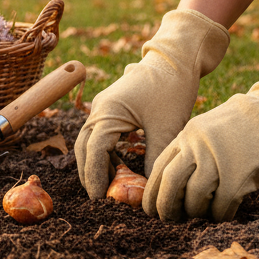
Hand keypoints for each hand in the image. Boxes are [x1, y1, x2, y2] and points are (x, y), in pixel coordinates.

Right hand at [75, 9, 228, 198]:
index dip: (95, 178)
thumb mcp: (167, 128)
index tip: (100, 200)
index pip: (93, 153)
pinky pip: (98, 134)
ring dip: (95, 164)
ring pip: (88, 142)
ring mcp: (102, 107)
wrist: (175, 59)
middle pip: (83, 149)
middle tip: (100, 199)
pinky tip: (117, 167)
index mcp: (108, 113)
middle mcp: (98, 110)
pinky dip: (103, 153)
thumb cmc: (172, 90)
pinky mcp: (110, 107)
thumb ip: (156, 158)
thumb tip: (152, 189)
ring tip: (108, 187)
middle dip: (89, 174)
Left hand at [143, 34, 258, 221]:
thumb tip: (180, 185)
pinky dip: (221, 215)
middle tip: (170, 220)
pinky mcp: (240, 175)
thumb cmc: (250, 122)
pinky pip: (222, 205)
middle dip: (166, 207)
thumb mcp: (212, 128)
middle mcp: (198, 146)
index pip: (159, 168)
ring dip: (197, 213)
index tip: (152, 209)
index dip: (152, 192)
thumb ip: (194, 150)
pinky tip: (225, 214)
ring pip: (195, 198)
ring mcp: (219, 159)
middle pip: (170, 184)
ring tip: (203, 216)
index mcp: (188, 135)